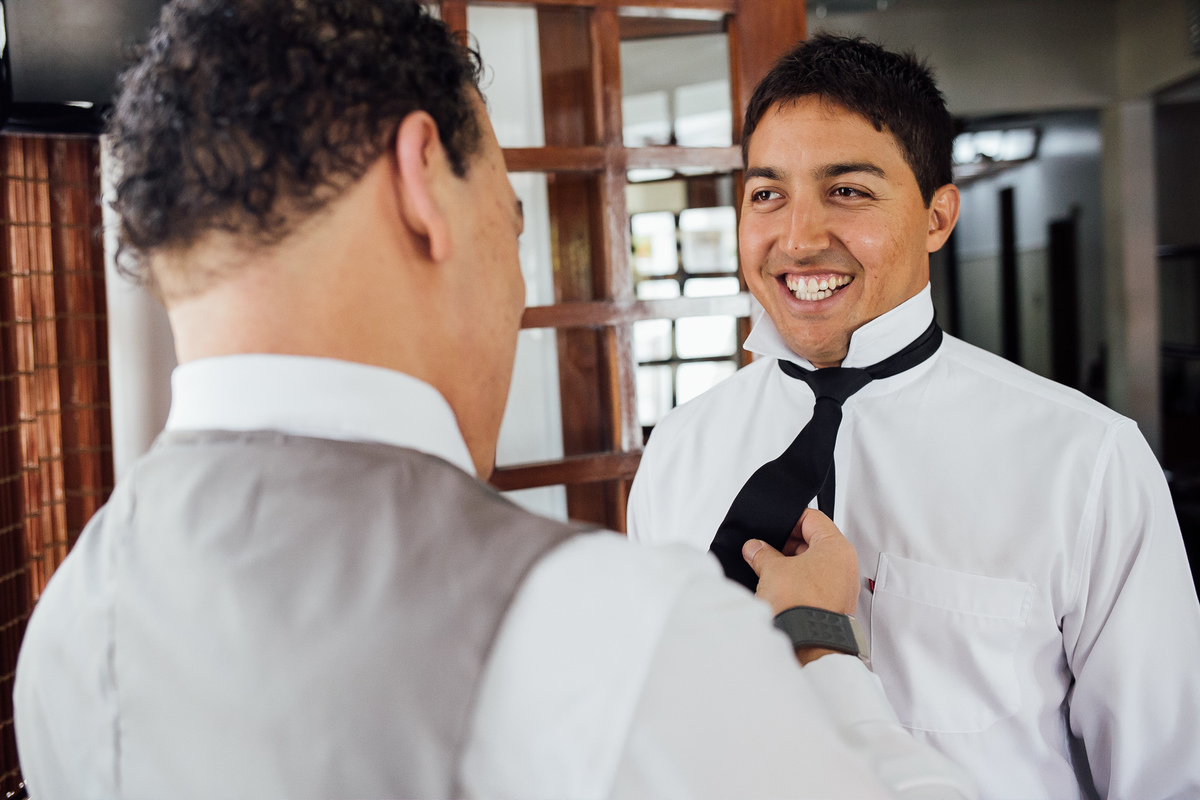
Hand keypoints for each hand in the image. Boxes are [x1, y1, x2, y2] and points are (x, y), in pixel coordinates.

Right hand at [741, 509, 858, 616]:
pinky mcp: (834, 603)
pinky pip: (816, 583)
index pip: (812, 518)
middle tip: (766, 549)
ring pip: (814, 563)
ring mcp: (842, 586)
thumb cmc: (802, 607)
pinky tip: (780, 586)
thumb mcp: (773, 570)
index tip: (773, 525)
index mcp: (836, 547)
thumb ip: (762, 553)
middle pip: (814, 540)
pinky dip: (799, 581)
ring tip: (770, 570)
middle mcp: (845, 565)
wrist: (810, 645)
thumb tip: (755, 548)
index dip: (789, 519)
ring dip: (791, 564)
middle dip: (787, 544)